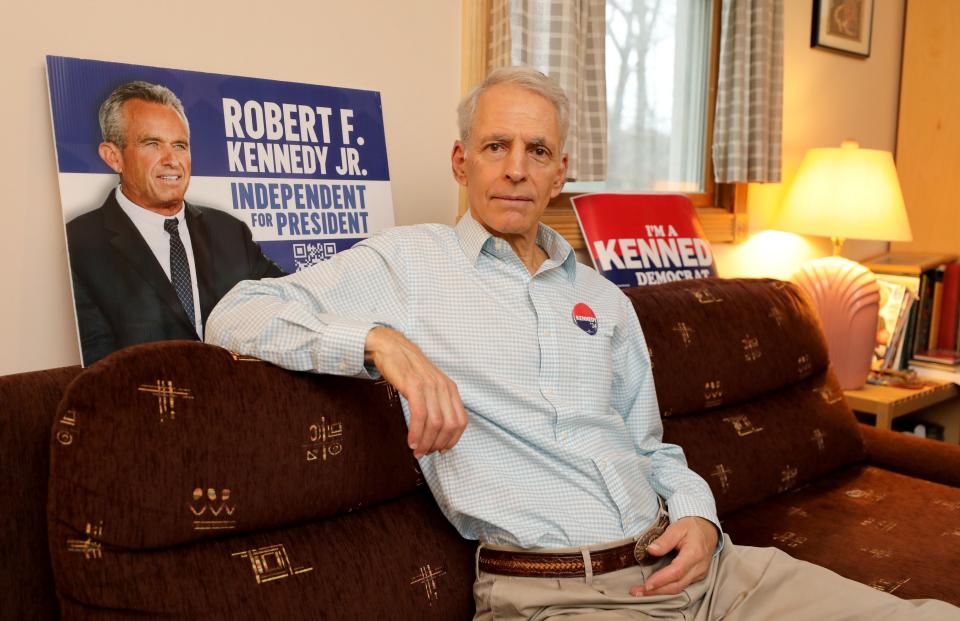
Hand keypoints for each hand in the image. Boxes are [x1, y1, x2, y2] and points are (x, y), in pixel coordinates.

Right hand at [365, 326, 467, 456]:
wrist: (392, 348)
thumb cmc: (409, 370)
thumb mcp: (430, 386)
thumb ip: (437, 405)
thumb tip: (438, 433)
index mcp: (451, 389)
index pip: (461, 421)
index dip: (452, 440)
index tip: (440, 450)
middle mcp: (444, 387)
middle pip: (449, 426)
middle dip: (437, 445)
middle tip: (424, 453)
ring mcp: (430, 386)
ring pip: (435, 423)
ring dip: (425, 442)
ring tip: (416, 450)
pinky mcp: (414, 385)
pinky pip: (419, 415)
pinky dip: (416, 432)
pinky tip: (410, 440)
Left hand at [630, 516, 717, 596]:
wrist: (707, 529)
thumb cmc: (691, 527)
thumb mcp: (677, 528)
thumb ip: (664, 540)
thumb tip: (650, 550)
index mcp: (694, 553)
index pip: (676, 571)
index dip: (661, 580)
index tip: (646, 585)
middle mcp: (699, 567)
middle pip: (677, 585)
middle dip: (656, 591)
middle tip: (637, 592)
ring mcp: (700, 574)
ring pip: (679, 588)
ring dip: (660, 592)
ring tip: (642, 592)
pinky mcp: (698, 577)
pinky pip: (682, 586)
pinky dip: (667, 589)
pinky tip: (655, 588)